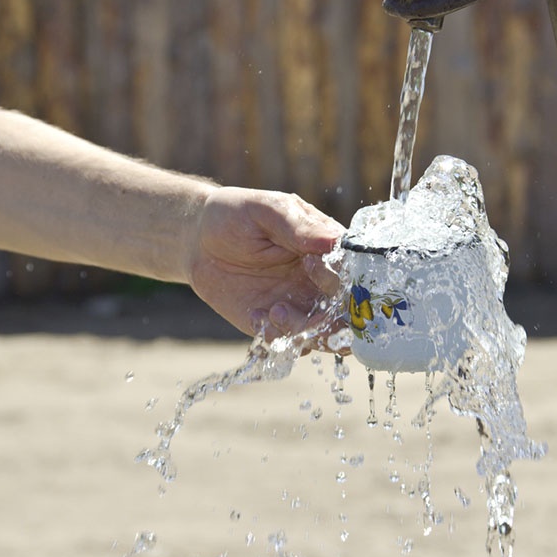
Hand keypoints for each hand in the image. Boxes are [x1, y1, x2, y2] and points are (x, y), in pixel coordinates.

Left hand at [185, 187, 345, 342]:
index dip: (342, 277)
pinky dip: (279, 339)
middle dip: (332, 320)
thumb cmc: (237, 214)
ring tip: (273, 312)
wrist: (198, 239)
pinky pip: (291, 345)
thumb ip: (299, 226)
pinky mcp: (277, 324)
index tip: (309, 264)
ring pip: (325, 336)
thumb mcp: (268, 211)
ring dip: (304, 332)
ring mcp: (302, 306)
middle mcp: (324, 283)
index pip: (357, 273)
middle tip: (297, 302)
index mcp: (331, 252)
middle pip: (350, 314)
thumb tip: (334, 241)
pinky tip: (256, 316)